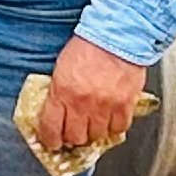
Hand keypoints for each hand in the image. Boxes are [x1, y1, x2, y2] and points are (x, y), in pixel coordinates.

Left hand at [33, 35, 147, 161]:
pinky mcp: (124, 105)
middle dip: (73, 137)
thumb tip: (56, 111)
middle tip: (75, 132)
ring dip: (94, 132)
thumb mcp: (63, 67)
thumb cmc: (90, 45)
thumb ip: (59, 91)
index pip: (50, 128)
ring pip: (97, 136)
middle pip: (75, 137)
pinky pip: (118, 129)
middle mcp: (82, 103)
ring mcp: (104, 106)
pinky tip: (111, 119)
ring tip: (94, 124)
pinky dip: (114, 127)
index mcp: (62, 91)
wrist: (118, 34)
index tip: (52, 141)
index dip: (51, 140)